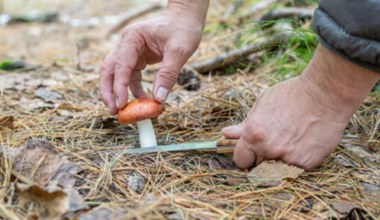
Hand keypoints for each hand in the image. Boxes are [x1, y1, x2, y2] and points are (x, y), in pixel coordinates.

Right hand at [100, 2, 207, 113]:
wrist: (185, 18)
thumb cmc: (183, 28)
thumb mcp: (179, 51)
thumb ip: (168, 74)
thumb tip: (159, 99)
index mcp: (132, 37)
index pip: (120, 65)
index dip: (119, 86)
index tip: (121, 104)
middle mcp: (126, 44)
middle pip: (109, 70)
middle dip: (109, 91)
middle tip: (114, 111)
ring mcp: (130, 52)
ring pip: (117, 75)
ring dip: (119, 93)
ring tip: (124, 110)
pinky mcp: (137, 59)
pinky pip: (130, 77)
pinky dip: (133, 89)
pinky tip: (142, 99)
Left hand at [222, 45, 379, 169]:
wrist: (325, 94)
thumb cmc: (291, 95)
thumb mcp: (262, 104)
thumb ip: (244, 124)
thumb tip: (225, 134)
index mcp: (254, 135)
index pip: (240, 160)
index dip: (245, 156)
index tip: (251, 151)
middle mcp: (269, 149)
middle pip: (257, 166)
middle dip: (262, 157)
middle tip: (275, 141)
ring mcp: (288, 158)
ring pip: (275, 170)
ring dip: (278, 161)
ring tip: (290, 141)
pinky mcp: (306, 163)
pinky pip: (295, 169)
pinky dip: (297, 160)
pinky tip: (303, 143)